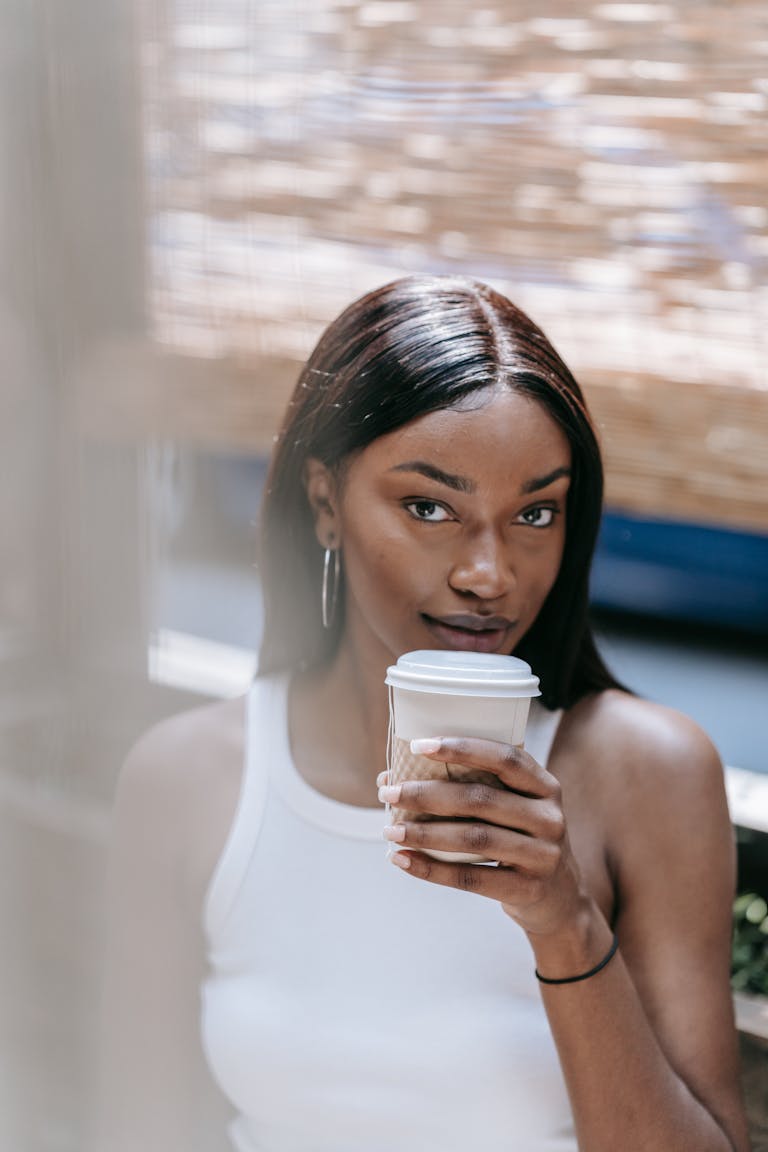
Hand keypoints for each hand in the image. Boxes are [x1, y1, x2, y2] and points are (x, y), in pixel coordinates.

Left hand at [378, 736, 586, 937]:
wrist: (558, 900)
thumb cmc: (519, 839)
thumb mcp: (512, 809)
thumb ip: (466, 788)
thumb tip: (389, 777)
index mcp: (544, 786)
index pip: (505, 758)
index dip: (463, 749)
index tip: (420, 745)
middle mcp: (549, 817)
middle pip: (481, 799)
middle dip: (428, 794)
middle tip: (388, 792)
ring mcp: (543, 855)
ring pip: (473, 838)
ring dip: (424, 833)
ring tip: (390, 830)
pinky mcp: (528, 889)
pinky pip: (471, 877)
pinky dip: (431, 869)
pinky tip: (403, 860)